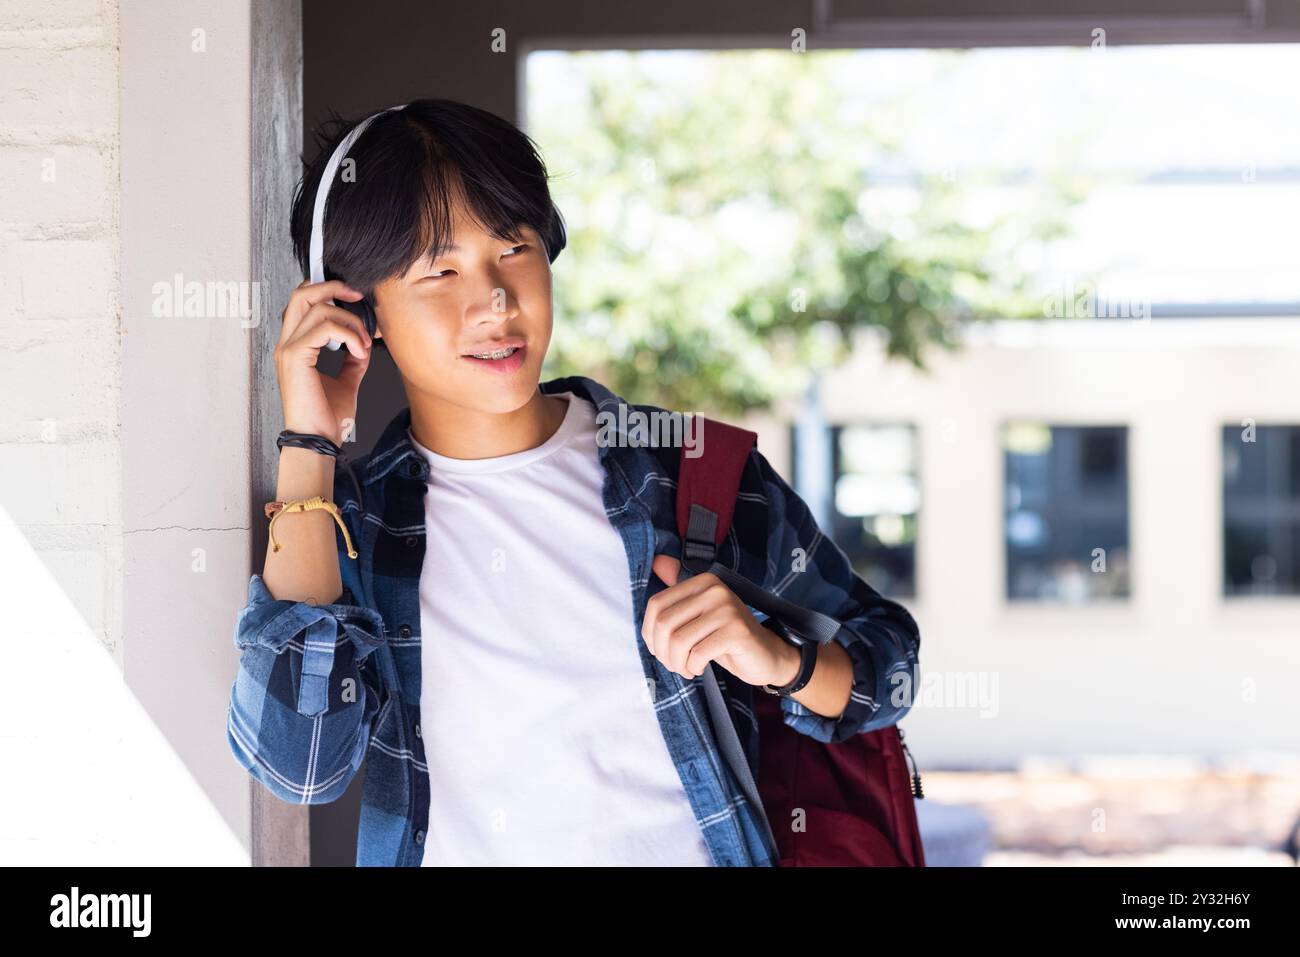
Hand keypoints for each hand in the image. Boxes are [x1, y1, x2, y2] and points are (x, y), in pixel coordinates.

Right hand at [274, 278, 373, 445]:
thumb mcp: (346, 382)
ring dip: (350, 322)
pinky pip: (325, 327)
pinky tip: (358, 352)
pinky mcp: (296, 356)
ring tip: (362, 345)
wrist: (318, 440)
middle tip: (358, 297)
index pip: (303, 302)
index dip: (328, 291)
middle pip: (302, 293)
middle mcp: (287, 344)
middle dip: (334, 287)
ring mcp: (288, 348)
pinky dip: (348, 335)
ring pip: (318, 307)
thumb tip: (363, 345)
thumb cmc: (326, 418)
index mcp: (295, 347)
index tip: (354, 299)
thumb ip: (352, 360)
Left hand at [642, 554, 800, 687]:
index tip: (658, 649)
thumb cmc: (725, 638)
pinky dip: (693, 667)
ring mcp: (727, 608)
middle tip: (673, 665)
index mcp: (702, 582)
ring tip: (685, 669)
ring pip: (679, 641)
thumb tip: (657, 561)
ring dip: (677, 663)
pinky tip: (698, 668)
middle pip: (665, 623)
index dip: (649, 632)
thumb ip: (678, 596)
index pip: (656, 604)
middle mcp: (715, 590)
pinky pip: (698, 653)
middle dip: (662, 652)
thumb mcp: (698, 616)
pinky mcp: (737, 631)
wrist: (764, 654)